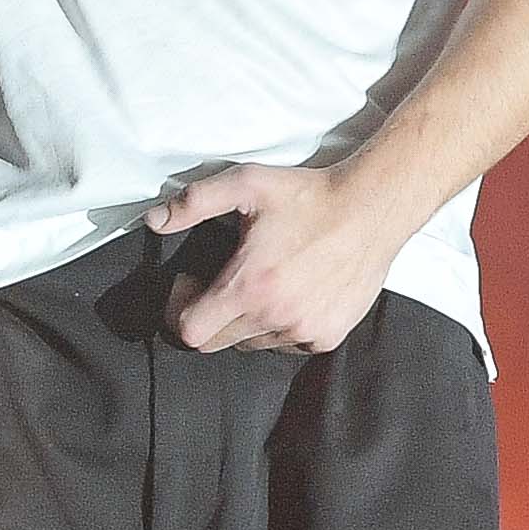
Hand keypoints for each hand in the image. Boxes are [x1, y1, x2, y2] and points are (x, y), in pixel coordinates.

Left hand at [152, 161, 413, 355]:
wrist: (373, 207)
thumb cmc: (309, 195)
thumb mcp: (246, 184)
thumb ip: (194, 202)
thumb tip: (155, 221)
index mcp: (248, 287)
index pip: (190, 332)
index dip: (180, 309)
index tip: (191, 282)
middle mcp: (275, 317)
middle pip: (216, 343)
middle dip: (208, 316)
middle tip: (221, 282)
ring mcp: (304, 331)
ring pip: (253, 344)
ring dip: (245, 321)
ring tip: (260, 284)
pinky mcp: (328, 335)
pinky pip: (288, 345)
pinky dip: (280, 327)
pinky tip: (290, 293)